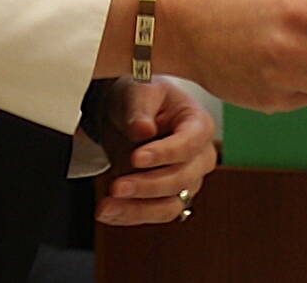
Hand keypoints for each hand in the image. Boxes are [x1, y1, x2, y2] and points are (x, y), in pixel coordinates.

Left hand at [91, 77, 216, 226]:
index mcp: (199, 125)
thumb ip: (140, 109)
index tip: (136, 157)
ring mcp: (186, 181)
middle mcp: (199, 157)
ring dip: (137, 209)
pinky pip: (154, 214)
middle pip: (181, 179)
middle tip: (117, 186)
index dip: (164, 154)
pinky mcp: (168, 198)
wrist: (127, 114)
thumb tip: (143, 130)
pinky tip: (108, 212)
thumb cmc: (141, 96)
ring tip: (107, 206)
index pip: (189, 144)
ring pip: (169, 205)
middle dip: (147, 186)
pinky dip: (130, 215)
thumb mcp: (139, 91)